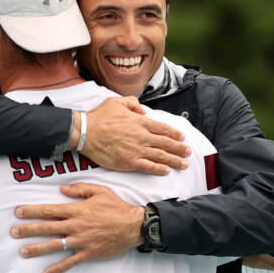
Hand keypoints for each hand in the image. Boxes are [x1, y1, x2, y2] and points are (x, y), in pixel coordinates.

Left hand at [12, 183, 145, 272]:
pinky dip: (57, 268)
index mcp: (76, 210)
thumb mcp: (100, 191)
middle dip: (27, 229)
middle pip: (46, 228)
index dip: (32, 211)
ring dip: (36, 249)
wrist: (133, 226)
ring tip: (22, 251)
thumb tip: (62, 189)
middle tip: (13, 232)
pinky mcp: (88, 253)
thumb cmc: (117, 207)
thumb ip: (80, 189)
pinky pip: (69, 262)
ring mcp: (80, 241)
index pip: (49, 210)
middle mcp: (75, 226)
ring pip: (54, 245)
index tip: (18, 212)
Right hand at [74, 96, 189, 174]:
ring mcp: (136, 150)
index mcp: (140, 122)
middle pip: (166, 143)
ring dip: (174, 160)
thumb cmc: (99, 117)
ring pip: (161, 156)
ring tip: (184, 164)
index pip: (163, 128)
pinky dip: (159, 169)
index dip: (174, 134)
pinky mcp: (129, 162)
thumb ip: (133, 103)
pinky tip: (167, 171)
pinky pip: (148, 166)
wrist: (85, 132)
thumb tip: (143, 110)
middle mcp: (142, 136)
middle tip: (188, 152)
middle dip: (180, 148)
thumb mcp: (117, 101)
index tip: (182, 138)